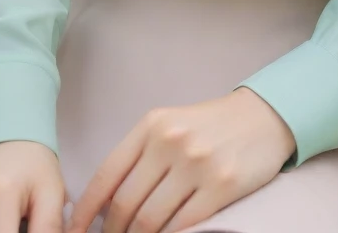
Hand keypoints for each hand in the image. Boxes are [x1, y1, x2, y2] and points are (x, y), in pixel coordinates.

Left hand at [66, 89, 295, 232]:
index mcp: (152, 125)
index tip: (75, 231)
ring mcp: (197, 164)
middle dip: (113, 232)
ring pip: (151, 220)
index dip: (86, 210)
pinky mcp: (222, 185)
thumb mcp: (168, 126)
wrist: (261, 117)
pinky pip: (184, 225)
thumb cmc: (208, 126)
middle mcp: (171, 141)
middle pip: (126, 204)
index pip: (107, 174)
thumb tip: (104, 205)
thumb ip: (138, 157)